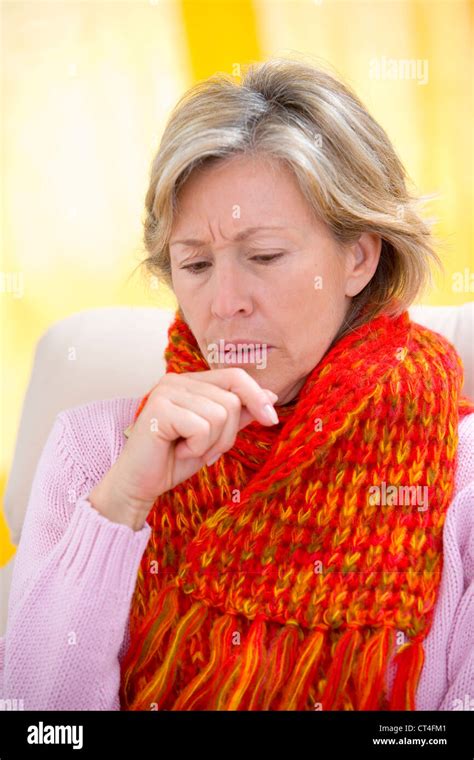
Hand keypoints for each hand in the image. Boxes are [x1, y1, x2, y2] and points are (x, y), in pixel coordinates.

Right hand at [89, 368, 277, 527]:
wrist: (139, 483)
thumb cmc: (173, 459)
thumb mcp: (215, 437)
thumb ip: (238, 415)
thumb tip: (270, 396)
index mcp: (191, 382)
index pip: (235, 376)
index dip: (257, 396)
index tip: (271, 419)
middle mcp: (178, 380)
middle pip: (232, 401)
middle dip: (227, 435)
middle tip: (203, 449)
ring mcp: (167, 391)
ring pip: (221, 415)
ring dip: (210, 443)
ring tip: (187, 449)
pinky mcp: (159, 408)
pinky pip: (202, 427)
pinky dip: (196, 448)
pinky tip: (176, 450)